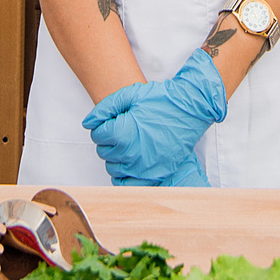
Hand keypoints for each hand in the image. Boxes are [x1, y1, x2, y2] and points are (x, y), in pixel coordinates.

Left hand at [83, 53, 226, 184]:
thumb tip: (88, 123)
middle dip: (109, 140)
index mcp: (122, 133)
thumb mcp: (130, 95)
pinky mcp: (155, 174)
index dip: (103, 125)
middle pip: (104, 152)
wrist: (191, 109)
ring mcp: (143, 167)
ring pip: (114, 168)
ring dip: (116, 157)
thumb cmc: (161, 100)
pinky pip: (128, 184)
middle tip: (123, 130)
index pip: (97, 135)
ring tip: (129, 143)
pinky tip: (130, 163)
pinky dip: (125, 176)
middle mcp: (130, 153)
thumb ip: (105, 108)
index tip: (115, 121)